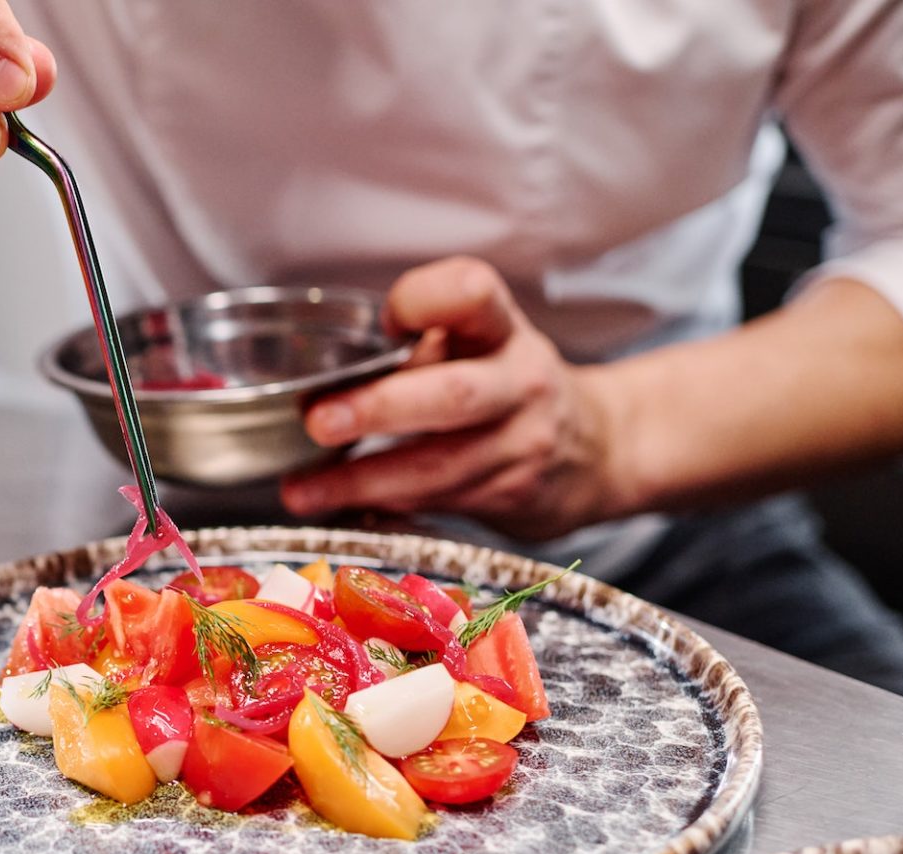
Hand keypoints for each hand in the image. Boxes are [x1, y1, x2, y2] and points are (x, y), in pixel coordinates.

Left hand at [279, 258, 633, 541]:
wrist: (600, 451)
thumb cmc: (511, 384)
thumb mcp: (483, 342)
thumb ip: (422, 344)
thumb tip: (331, 374)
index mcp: (502, 329)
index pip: (469, 292)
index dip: (422, 301)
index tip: (386, 320)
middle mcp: (520, 383)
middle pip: (453, 394)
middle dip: (380, 409)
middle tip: (318, 421)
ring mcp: (519, 445)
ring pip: (435, 468)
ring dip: (360, 482)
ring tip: (302, 490)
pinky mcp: (508, 499)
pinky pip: (434, 505)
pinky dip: (380, 509)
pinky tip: (338, 511)